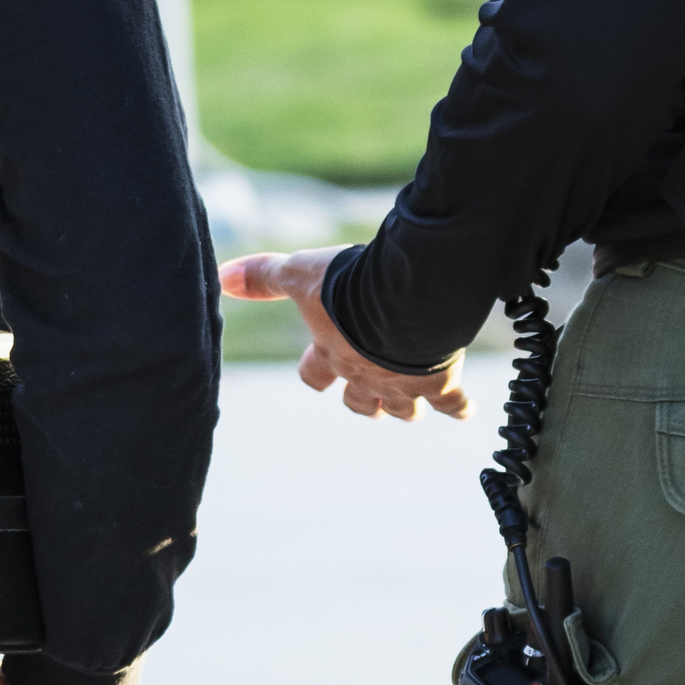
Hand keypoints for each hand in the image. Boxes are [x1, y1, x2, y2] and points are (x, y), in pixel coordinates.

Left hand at [220, 248, 468, 423]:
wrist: (402, 299)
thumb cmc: (346, 286)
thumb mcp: (299, 273)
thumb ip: (263, 276)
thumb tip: (220, 277)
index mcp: (332, 354)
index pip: (316, 375)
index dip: (317, 374)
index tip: (320, 377)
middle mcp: (365, 377)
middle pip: (361, 403)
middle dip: (365, 404)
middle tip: (372, 404)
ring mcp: (404, 386)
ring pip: (404, 410)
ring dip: (407, 409)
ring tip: (415, 408)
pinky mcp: (440, 384)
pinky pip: (452, 403)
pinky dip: (459, 408)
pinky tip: (464, 411)